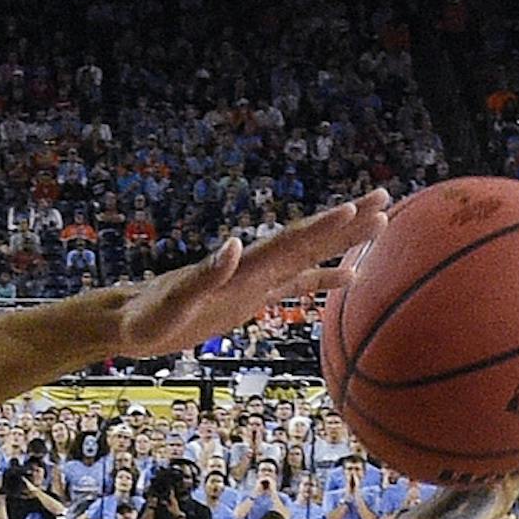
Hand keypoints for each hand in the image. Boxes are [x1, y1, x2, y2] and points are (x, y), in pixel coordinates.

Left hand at [112, 195, 391, 359]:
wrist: (130, 321)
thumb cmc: (148, 317)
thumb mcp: (172, 304)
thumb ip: (203, 275)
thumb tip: (235, 243)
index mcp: (241, 267)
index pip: (290, 241)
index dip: (324, 226)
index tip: (358, 208)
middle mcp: (252, 267)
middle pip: (308, 238)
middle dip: (347, 221)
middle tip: (387, 198)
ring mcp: (254, 280)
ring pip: (307, 256)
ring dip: (342, 243)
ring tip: (382, 225)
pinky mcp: (249, 297)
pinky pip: (294, 285)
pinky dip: (321, 279)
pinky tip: (349, 277)